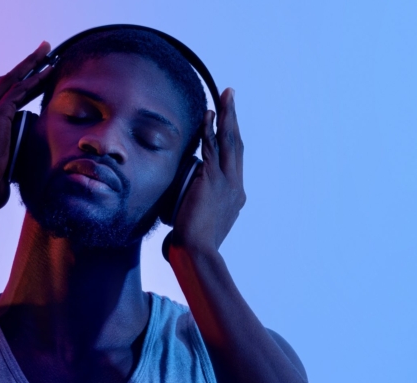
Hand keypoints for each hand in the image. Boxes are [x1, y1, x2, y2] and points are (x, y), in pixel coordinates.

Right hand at [0, 41, 52, 211]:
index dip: (13, 89)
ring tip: (47, 51)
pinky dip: (35, 80)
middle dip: (23, 67)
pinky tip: (49, 71)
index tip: (27, 80)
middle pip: (3, 83)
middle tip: (39, 52)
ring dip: (31, 65)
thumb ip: (4, 170)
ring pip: (11, 81)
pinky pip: (19, 91)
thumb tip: (11, 179)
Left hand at [165, 88, 245, 258]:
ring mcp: (228, 183)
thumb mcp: (196, 224)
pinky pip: (213, 149)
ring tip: (226, 95)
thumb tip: (179, 216)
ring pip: (230, 142)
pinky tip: (208, 115)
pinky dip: (211, 130)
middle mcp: (236, 187)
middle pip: (237, 145)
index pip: (234, 160)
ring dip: (227, 116)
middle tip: (231, 95)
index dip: (231, 137)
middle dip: (233, 118)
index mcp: (235, 196)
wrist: (196, 253)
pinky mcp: (214, 181)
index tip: (227, 120)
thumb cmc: (191, 246)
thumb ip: (192, 212)